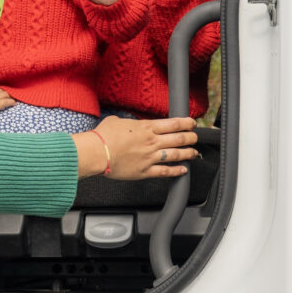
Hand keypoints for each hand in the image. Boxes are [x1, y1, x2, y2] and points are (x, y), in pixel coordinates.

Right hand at [75, 115, 198, 178]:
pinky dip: (176, 171)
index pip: (173, 124)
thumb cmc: (103, 136)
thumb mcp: (116, 120)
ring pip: (176, 155)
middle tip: (195, 137)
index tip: (192, 123)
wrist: (96, 152)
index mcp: (146, 128)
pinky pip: (165, 172)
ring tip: (194, 153)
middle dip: (190, 138)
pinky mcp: (145, 171)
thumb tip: (128, 124)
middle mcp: (151, 142)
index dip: (186, 123)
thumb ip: (128, 122)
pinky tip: (183, 170)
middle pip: (179, 139)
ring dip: (188, 153)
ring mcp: (150, 157)